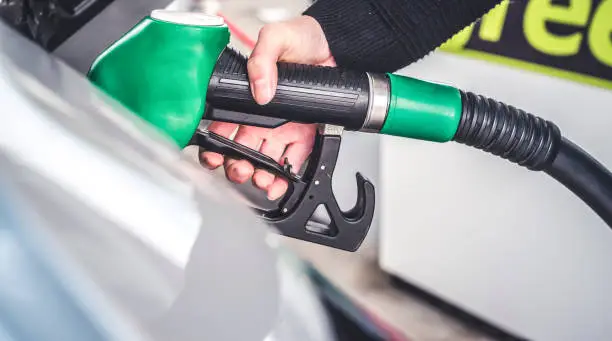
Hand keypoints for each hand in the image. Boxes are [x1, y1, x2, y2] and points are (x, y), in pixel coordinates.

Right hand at [201, 15, 334, 199]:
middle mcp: (262, 118)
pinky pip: (292, 161)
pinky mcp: (304, 136)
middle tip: (240, 170)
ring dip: (259, 175)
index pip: (222, 127)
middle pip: (240, 150)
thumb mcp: (276, 38)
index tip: (213, 156)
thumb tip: (260, 90)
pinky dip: (285, 177)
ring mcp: (283, 129)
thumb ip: (261, 59)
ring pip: (264, 161)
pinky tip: (279, 183)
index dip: (214, 144)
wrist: (334, 45)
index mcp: (247, 99)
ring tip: (260, 180)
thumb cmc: (302, 38)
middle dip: (236, 166)